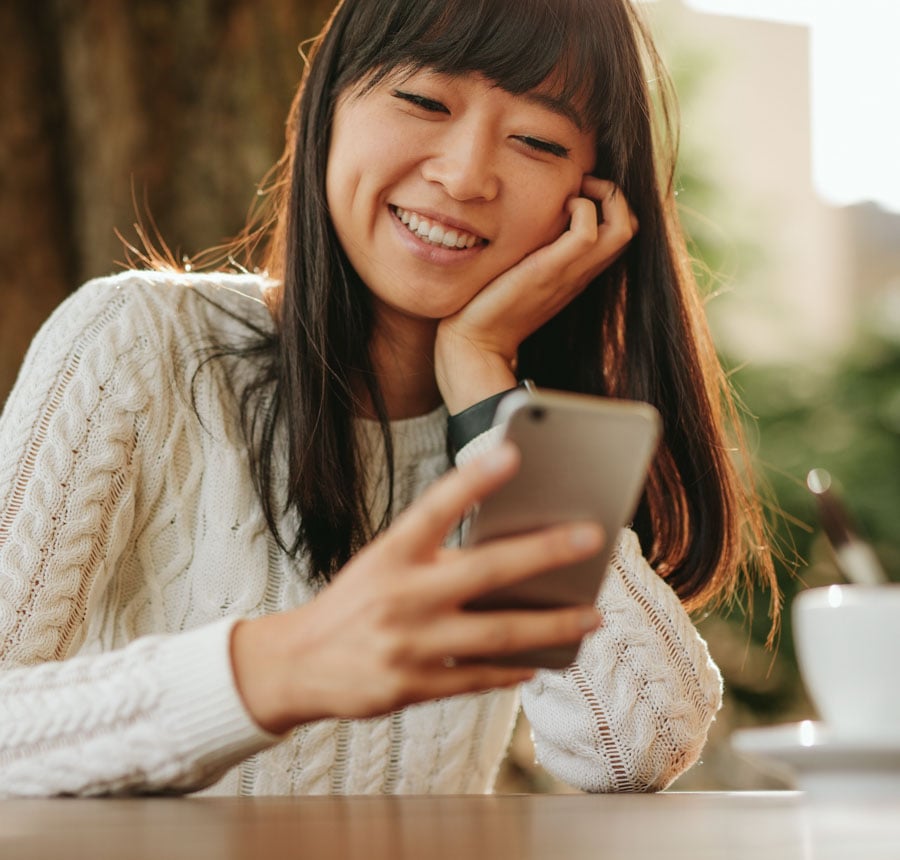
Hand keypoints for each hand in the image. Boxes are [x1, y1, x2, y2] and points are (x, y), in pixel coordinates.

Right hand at [231, 442, 603, 733]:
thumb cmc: (354, 603)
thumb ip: (436, 559)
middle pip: (485, 572)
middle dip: (544, 553)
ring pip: (497, 634)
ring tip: (591, 617)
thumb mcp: (382, 565)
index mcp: (390, 554)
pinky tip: (540, 662)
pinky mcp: (411, 687)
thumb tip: (511, 558)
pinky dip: (513, 670)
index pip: (435, 507)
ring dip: (552, 625)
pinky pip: (477, 678)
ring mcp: (407, 645)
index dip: (473, 480)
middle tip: (592, 537)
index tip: (514, 453)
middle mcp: (400, 595)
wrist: (295, 664)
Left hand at [435, 178, 637, 412]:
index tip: (578, 191)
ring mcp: (570, 273)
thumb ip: (533, 249)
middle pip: (631, 228)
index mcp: (577, 272)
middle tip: (581, 185)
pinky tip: (556, 208)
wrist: (476, 342)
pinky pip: (587, 233)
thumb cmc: (489, 307)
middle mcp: (581, 273)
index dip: (611, 204)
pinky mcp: (550, 272)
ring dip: (604, 195)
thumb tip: (529, 220)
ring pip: (622, 228)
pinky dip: (581, 208)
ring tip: (573, 193)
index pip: (618, 233)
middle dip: (614, 194)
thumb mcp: (519, 271)